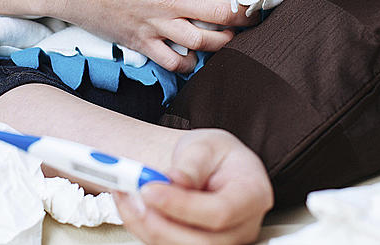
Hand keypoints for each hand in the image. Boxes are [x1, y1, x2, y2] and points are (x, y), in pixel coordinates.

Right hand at [56, 0, 258, 71]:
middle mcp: (170, 2)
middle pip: (222, 14)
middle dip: (244, 15)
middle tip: (253, 12)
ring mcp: (157, 25)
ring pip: (202, 42)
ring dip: (222, 42)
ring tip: (230, 37)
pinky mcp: (141, 42)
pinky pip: (171, 61)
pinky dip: (188, 63)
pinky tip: (194, 56)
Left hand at [114, 129, 273, 244]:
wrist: (207, 167)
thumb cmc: (214, 155)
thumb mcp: (204, 145)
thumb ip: (191, 164)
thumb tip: (174, 180)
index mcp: (253, 195)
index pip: (221, 212)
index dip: (183, 205)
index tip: (150, 188)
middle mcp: (242, 227)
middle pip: (202, 243)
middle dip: (160, 223)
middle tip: (134, 195)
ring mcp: (221, 243)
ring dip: (145, 226)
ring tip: (126, 194)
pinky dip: (142, 229)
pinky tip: (132, 206)